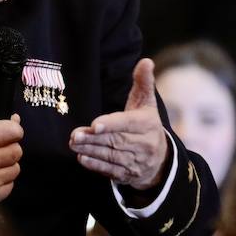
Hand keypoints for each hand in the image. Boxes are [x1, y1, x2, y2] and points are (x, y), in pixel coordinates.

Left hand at [69, 59, 168, 190]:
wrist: (161, 159)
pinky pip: (111, 170)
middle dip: (93, 138)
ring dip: (91, 150)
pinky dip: (96, 165)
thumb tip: (146, 61)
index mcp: (148, 124)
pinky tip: (82, 158)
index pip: (127, 123)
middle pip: (115, 141)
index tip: (94, 124)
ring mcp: (137, 161)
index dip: (110, 124)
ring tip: (74, 143)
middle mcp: (144, 144)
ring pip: (111, 155)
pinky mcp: (128, 174)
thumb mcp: (147, 102)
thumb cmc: (147, 124)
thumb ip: (144, 82)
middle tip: (74, 135)